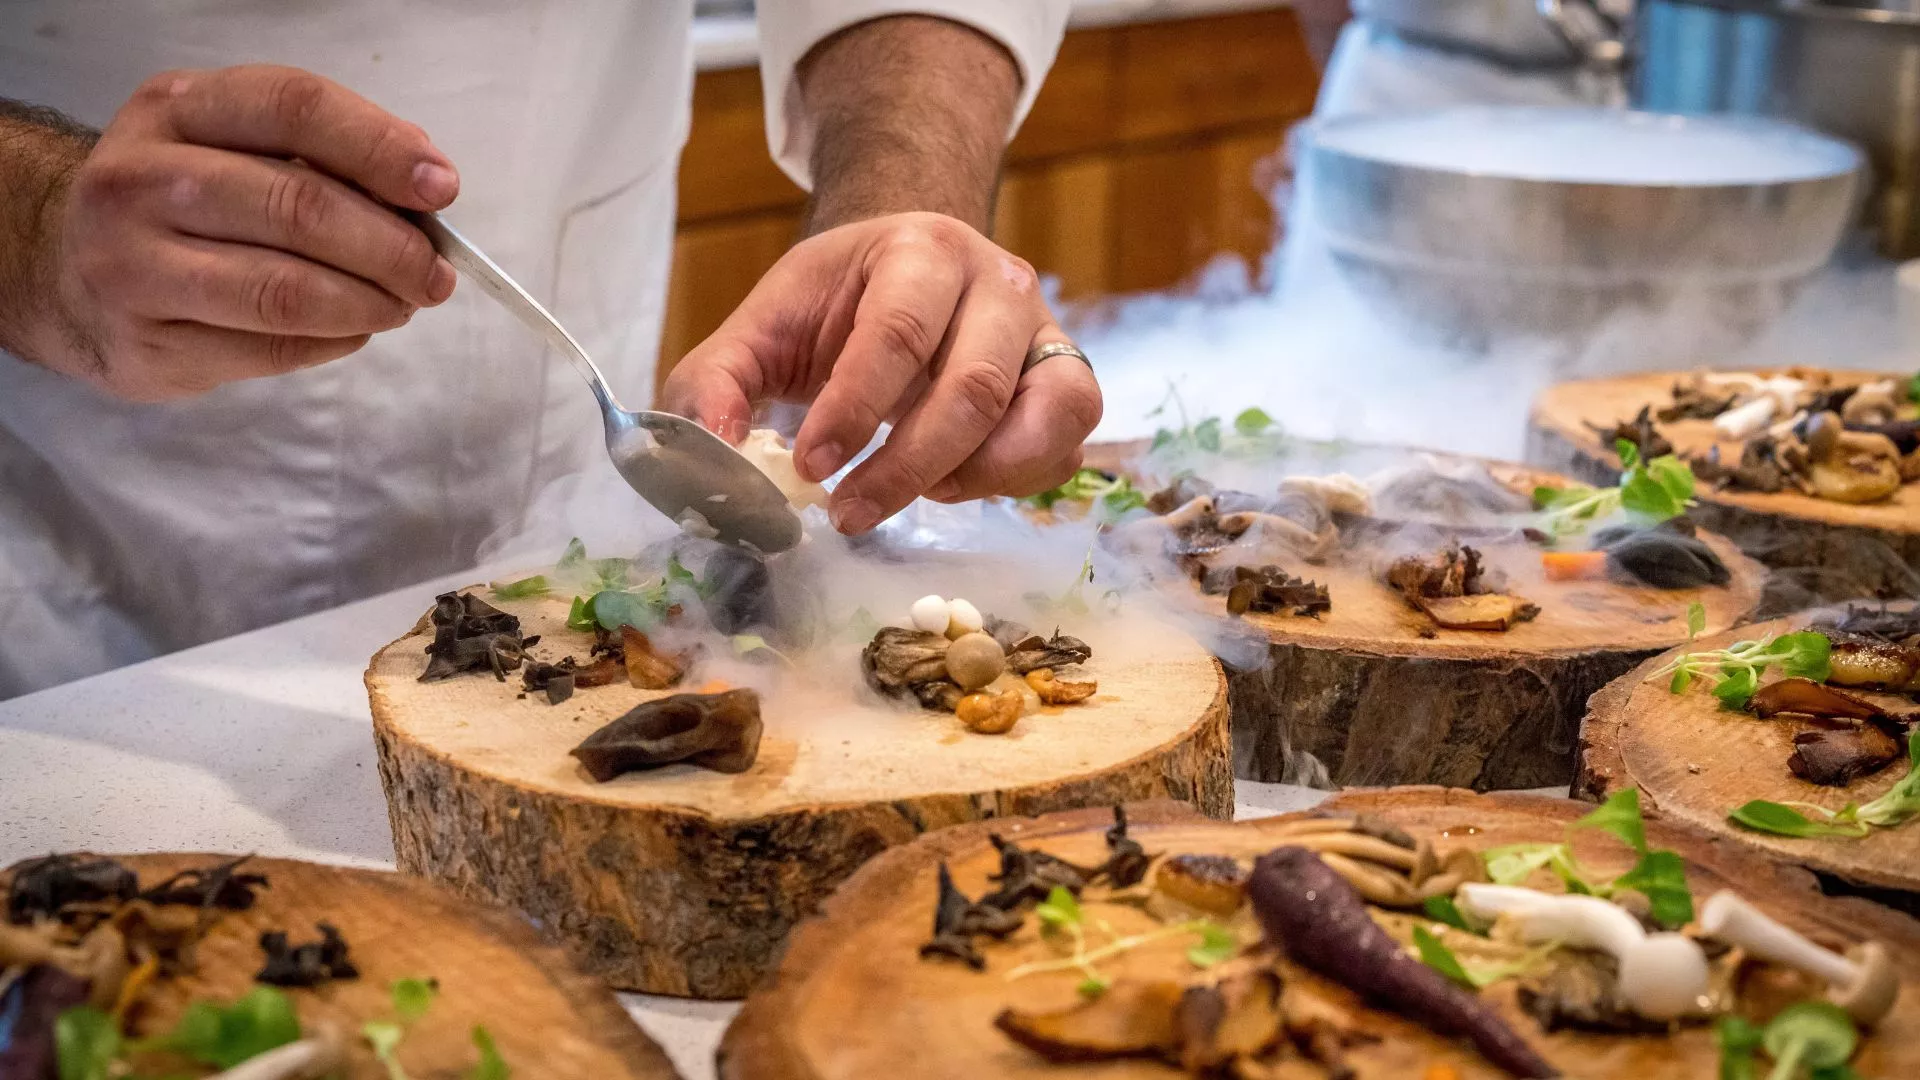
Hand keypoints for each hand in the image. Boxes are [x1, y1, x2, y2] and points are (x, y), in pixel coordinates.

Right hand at [36, 65, 458, 400]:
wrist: (65, 270)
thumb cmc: (181, 202)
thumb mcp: (233, 146)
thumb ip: (323, 153)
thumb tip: (427, 181)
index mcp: (176, 109)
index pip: (294, 108)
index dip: (379, 148)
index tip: (441, 189)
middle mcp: (141, 180)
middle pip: (300, 207)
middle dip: (392, 247)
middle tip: (435, 273)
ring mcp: (133, 265)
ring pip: (286, 290)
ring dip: (370, 302)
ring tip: (402, 303)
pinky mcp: (147, 342)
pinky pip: (271, 347)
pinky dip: (335, 341)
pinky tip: (353, 329)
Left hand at [662, 212, 1101, 533]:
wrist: (911, 270)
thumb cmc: (837, 304)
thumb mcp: (763, 326)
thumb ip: (717, 382)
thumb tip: (713, 452)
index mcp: (920, 250)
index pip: (896, 332)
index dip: (854, 410)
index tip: (811, 469)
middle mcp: (999, 283)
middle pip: (973, 387)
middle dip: (906, 466)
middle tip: (848, 514)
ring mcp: (1046, 332)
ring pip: (1042, 417)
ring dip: (973, 478)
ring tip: (913, 496)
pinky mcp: (1068, 382)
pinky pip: (1065, 446)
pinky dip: (1013, 482)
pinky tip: (953, 484)